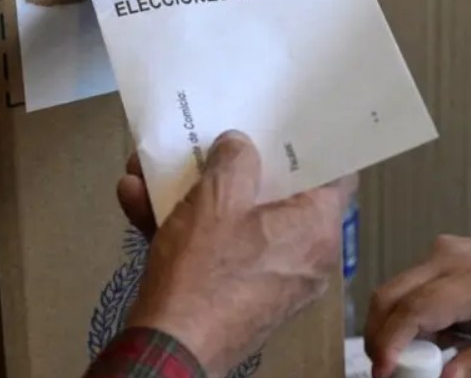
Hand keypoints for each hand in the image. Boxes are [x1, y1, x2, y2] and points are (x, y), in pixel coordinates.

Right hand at [119, 131, 354, 375]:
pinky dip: (184, 229)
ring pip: (236, 222)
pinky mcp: (238, 298)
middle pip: (273, 196)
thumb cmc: (205, 271)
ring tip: (148, 171)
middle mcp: (304, 257)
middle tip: (203, 142)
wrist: (172, 347)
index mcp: (316, 228)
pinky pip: (219, 251)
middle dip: (227, 168)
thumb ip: (235, 159)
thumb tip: (240, 147)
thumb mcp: (216, 198)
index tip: (282, 123)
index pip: (334, 173)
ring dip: (190, 196)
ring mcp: (271, 281)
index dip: (308, 144)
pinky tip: (136, 203)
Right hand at [364, 227, 470, 377]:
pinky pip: (407, 285)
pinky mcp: (437, 252)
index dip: (391, 342)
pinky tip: (428, 335)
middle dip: (378, 336)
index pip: (416, 309)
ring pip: (393, 289)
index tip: (383, 372)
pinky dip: (404, 313)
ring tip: (409, 357)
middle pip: (390, 295)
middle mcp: (448, 258)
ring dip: (391, 326)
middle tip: (385, 370)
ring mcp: (440, 250)